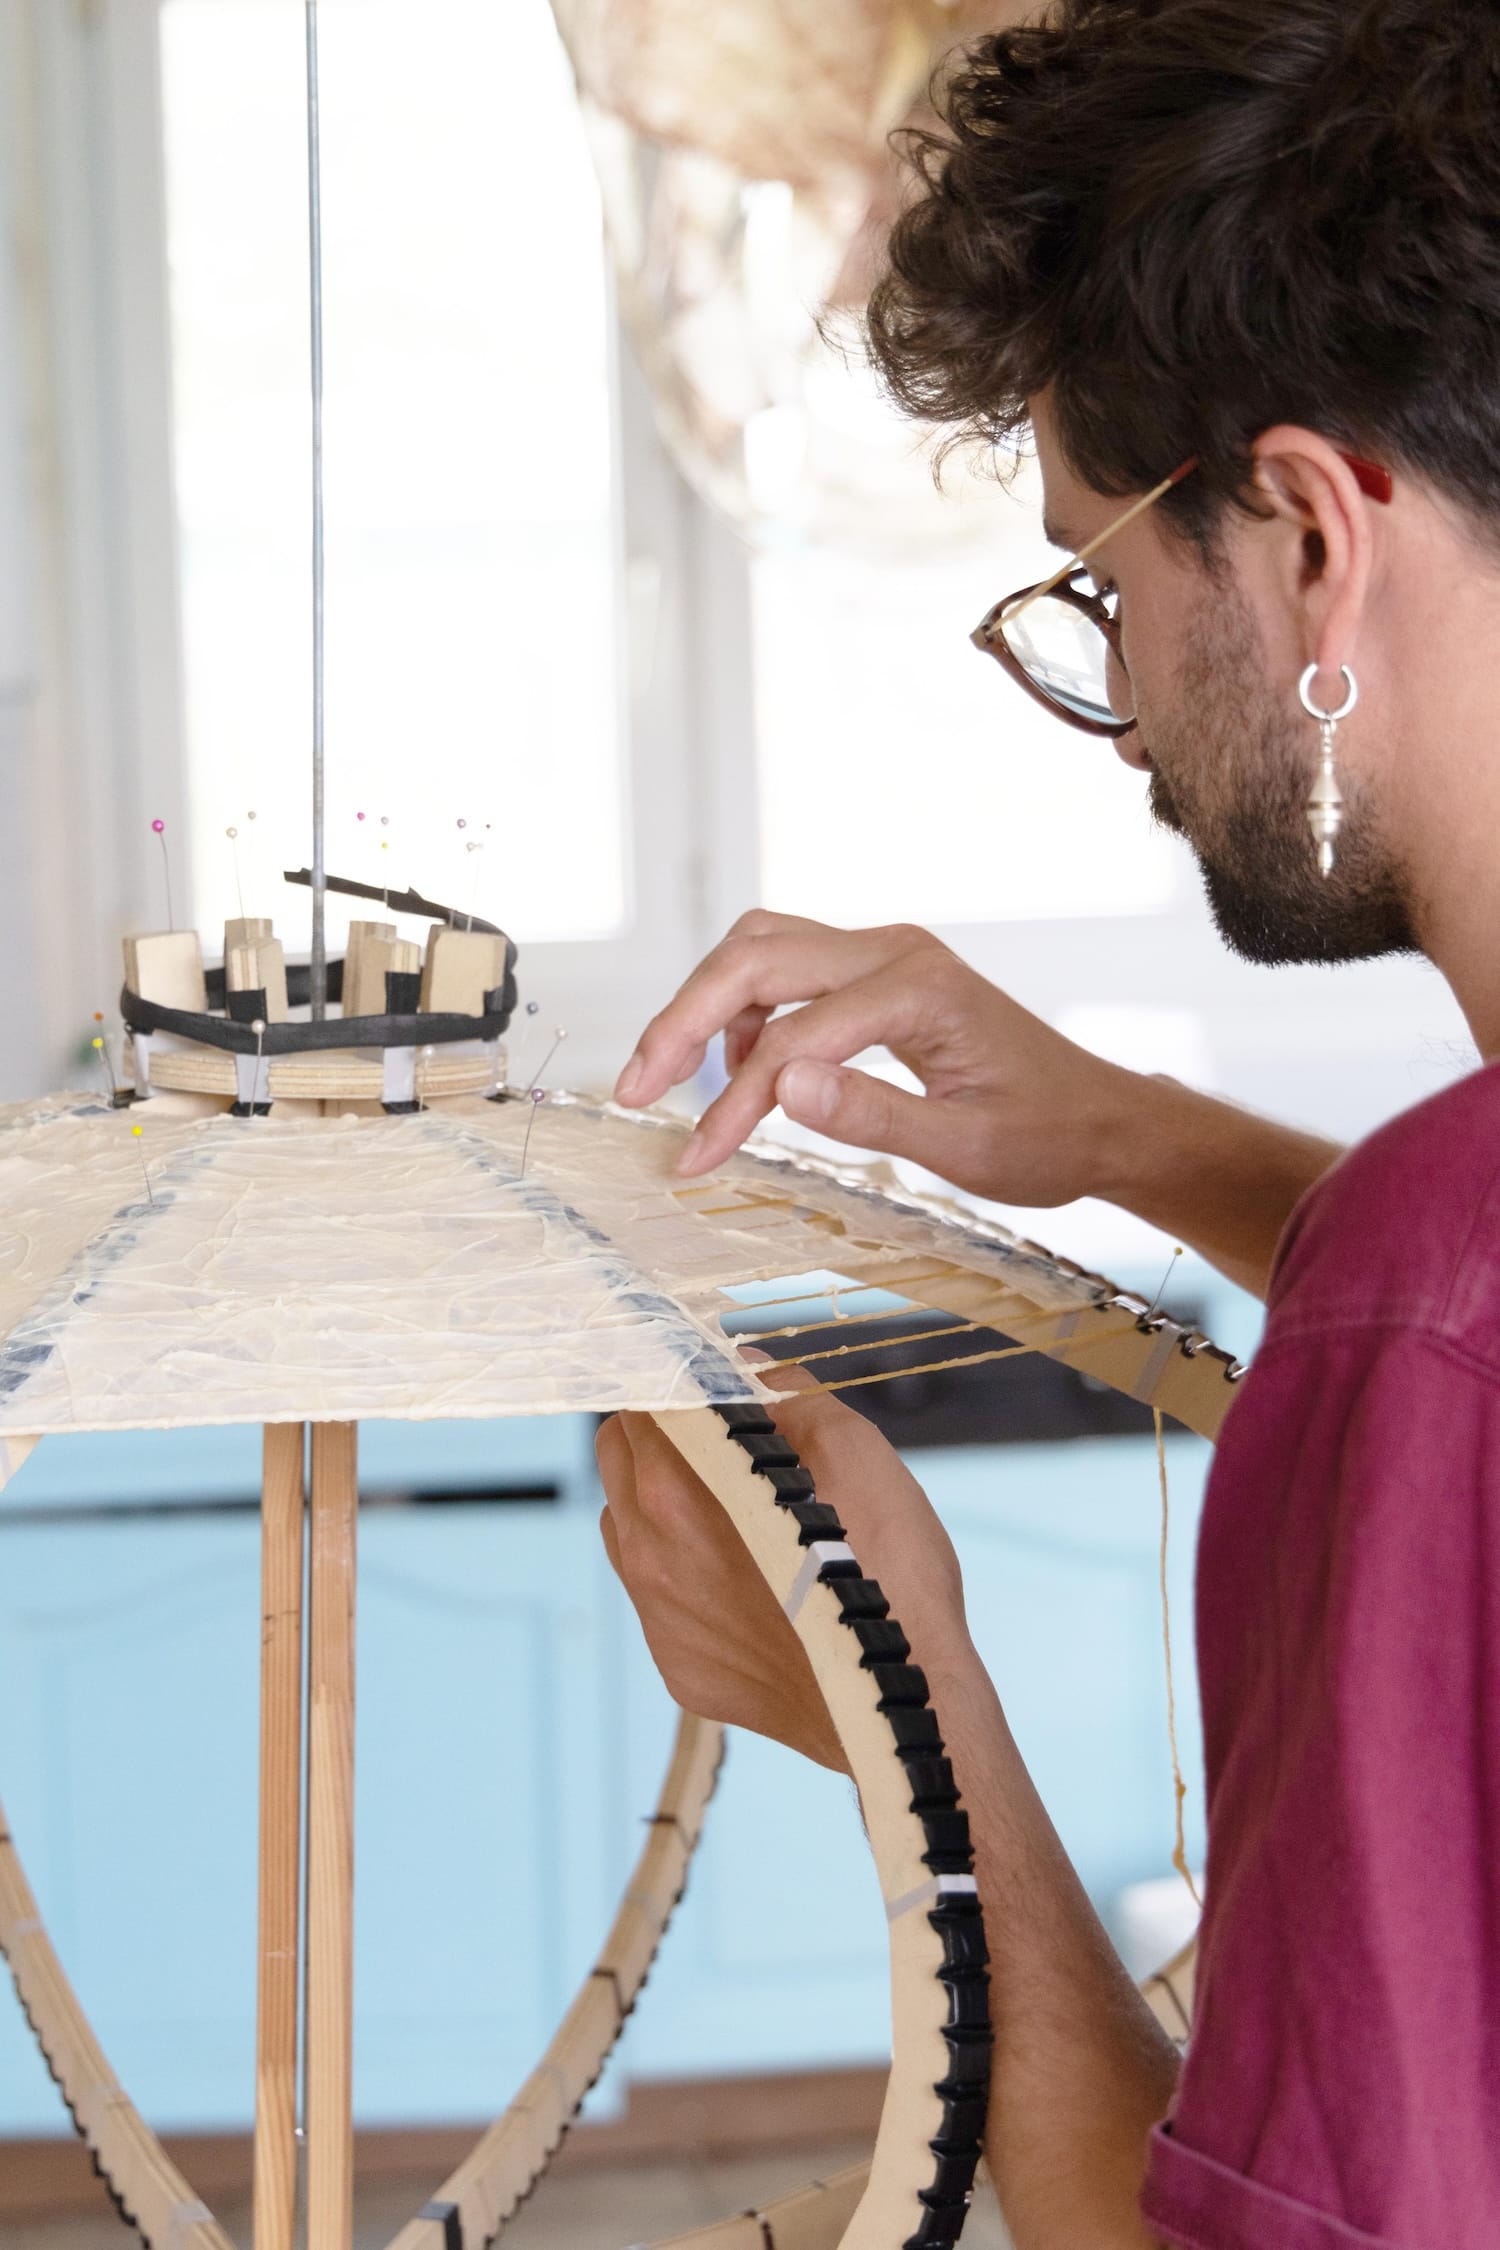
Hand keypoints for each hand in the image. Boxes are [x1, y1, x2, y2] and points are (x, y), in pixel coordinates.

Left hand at [597, 1366, 971, 1772]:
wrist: (906, 1705)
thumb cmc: (890, 1573)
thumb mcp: (856, 1453)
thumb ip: (789, 1396)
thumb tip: (747, 1367)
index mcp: (678, 1488)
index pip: (643, 1399)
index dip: (675, 1376)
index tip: (706, 1372)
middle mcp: (648, 1552)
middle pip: (618, 1454)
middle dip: (661, 1428)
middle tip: (722, 1428)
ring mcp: (658, 1618)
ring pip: (628, 1525)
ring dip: (663, 1498)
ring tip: (738, 1505)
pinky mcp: (679, 1667)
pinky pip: (659, 1598)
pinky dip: (688, 1573)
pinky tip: (751, 1580)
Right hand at [612, 909, 1127, 1194]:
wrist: (1102, 1119)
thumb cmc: (1047, 1137)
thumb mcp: (966, 1149)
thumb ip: (873, 1116)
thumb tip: (779, 1085)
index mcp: (917, 988)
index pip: (790, 1037)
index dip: (730, 1103)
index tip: (693, 1160)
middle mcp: (894, 951)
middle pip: (752, 957)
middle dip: (682, 1022)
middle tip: (634, 1091)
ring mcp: (885, 953)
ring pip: (760, 949)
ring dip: (704, 1006)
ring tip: (670, 1082)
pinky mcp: (878, 971)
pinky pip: (787, 967)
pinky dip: (745, 1009)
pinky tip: (746, 1072)